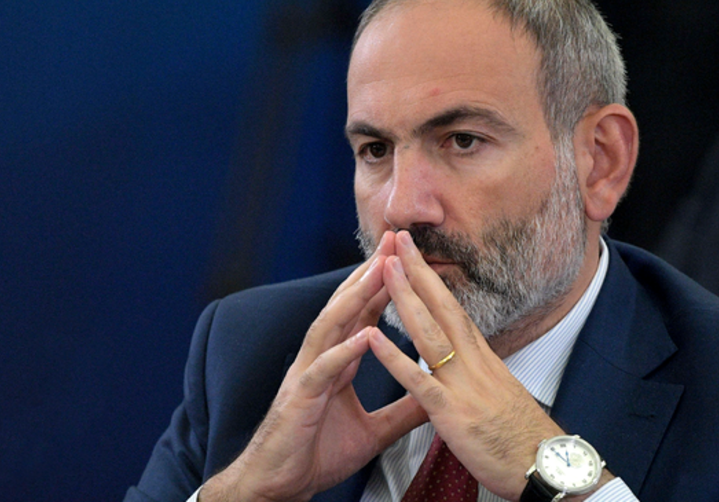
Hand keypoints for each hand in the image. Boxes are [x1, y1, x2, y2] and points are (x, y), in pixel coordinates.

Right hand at [200, 231, 426, 501]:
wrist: (281, 486)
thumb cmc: (319, 454)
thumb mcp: (374, 431)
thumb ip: (403, 409)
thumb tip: (437, 397)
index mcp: (338, 362)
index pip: (362, 314)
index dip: (383, 284)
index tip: (404, 257)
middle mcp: (321, 359)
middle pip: (346, 306)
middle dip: (369, 272)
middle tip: (392, 240)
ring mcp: (307, 375)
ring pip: (331, 326)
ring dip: (355, 297)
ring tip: (379, 270)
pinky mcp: (300, 399)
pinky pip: (322, 371)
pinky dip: (342, 352)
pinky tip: (363, 335)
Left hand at [368, 230, 564, 499]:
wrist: (545, 467)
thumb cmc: (521, 435)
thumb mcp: (499, 392)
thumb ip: (478, 370)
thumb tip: (466, 355)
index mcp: (482, 357)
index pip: (453, 308)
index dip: (433, 279)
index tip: (415, 253)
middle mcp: (473, 361)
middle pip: (442, 307)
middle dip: (418, 271)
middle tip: (397, 240)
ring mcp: (462, 384)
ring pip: (429, 332)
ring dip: (405, 298)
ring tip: (384, 269)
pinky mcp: (452, 413)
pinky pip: (418, 381)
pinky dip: (394, 358)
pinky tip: (372, 337)